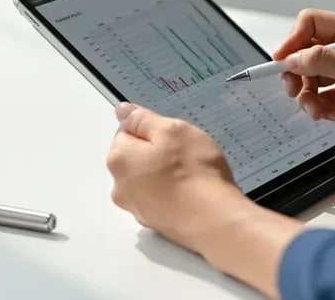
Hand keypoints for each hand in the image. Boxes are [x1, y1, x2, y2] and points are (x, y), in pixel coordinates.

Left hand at [105, 102, 250, 251]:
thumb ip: (143, 119)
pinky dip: (174, 194)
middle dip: (158, 153)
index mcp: (119, 159)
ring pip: (149, 179)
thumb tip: (123, 111)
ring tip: (193, 175)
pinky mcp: (155, 223)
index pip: (127, 131)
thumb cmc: (194, 173)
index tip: (173, 136)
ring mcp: (137, 208)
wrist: (214, 220)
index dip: (153, 130)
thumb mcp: (173, 130)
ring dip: (166, 174)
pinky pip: (161, 199)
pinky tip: (194, 193)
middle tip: (186, 154)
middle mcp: (120, 187)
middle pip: (136, 157)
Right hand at [273, 8, 334, 153]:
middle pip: (305, 52)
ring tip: (319, 111)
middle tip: (294, 91)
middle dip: (296, 73)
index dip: (292, 42)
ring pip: (309, 77)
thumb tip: (294, 58)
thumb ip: (324, 62)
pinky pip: (320, 96)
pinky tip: (334, 115)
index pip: (311, 24)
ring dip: (307, 96)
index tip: (281, 62)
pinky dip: (320, 107)